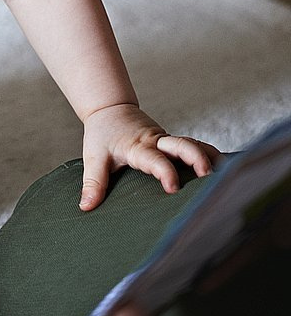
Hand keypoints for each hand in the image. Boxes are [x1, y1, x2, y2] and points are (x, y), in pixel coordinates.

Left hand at [79, 103, 218, 210]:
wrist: (111, 108)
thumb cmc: (102, 134)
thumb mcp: (94, 156)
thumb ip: (93, 181)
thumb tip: (86, 206)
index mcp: (137, 147)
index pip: (154, 158)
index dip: (165, 171)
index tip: (173, 188)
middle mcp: (156, 142)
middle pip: (183, 145)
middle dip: (198, 159)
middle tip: (210, 178)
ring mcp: (167, 142)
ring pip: (194, 144)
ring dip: (210, 157)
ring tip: (229, 175)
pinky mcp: (173, 143)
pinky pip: (195, 146)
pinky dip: (210, 155)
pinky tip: (227, 168)